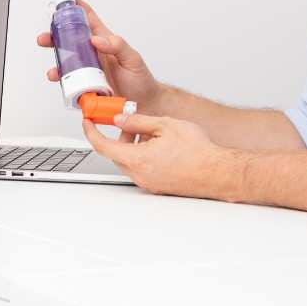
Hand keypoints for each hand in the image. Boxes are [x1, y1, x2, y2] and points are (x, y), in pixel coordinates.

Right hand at [36, 0, 161, 108]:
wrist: (145, 104)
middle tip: (44, 38)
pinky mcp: (86, 85)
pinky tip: (61, 83)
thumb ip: (118, 46)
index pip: (87, 18)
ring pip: (66, 60)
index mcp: (104, 41)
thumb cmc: (140, 79)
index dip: (75, 4)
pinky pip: (71, 81)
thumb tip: (97, 39)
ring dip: (56, 63)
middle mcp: (93, 53)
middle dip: (54, 35)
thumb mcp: (133, 59)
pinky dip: (62, 81)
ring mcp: (88, 69)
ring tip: (53, 70)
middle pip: (69, 39)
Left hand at [82, 112, 229, 197]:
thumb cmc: (198, 151)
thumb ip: (138, 121)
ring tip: (151, 133)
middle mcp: (140, 175)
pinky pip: (142, 170)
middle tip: (129, 121)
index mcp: (138, 159)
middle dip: (120, 136)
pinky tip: (159, 147)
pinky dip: (143, 157)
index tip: (88, 123)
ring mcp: (148, 183)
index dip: (91, 132)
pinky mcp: (158, 187)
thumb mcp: (165, 125)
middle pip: (117, 154)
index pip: (103, 146)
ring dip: (133, 147)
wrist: (218, 172)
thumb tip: (120, 118)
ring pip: (130, 162)